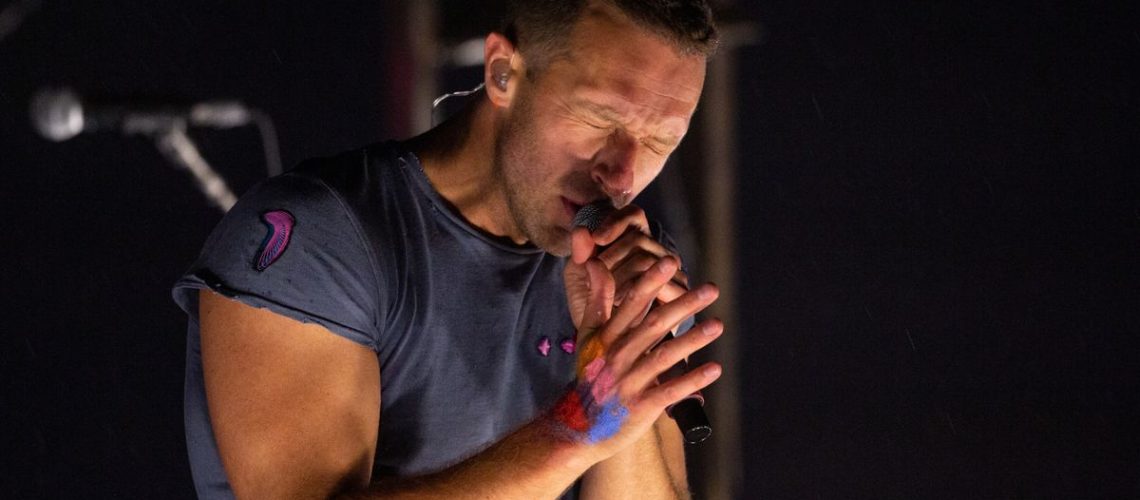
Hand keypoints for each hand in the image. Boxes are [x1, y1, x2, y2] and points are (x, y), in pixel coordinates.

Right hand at [555, 237, 721, 460]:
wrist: (577, 425)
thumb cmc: (590, 374)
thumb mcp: (588, 336)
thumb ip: (597, 299)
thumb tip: (596, 262)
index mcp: (607, 336)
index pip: (632, 303)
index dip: (651, 281)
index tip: (671, 262)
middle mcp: (617, 356)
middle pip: (654, 325)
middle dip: (683, 305)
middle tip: (711, 289)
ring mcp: (629, 382)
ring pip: (664, 356)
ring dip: (692, 340)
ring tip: (718, 325)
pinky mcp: (641, 406)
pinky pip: (670, 391)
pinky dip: (692, 380)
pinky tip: (715, 368)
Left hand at [573, 205, 688, 306]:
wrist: (608, 341)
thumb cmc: (592, 303)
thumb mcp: (578, 277)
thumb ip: (580, 254)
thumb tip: (581, 230)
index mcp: (633, 239)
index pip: (633, 215)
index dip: (615, 222)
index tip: (597, 238)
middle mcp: (655, 250)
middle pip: (637, 239)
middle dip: (611, 257)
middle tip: (592, 280)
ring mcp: (670, 269)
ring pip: (647, 260)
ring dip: (620, 276)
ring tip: (604, 293)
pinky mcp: (678, 291)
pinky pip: (660, 283)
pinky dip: (637, 292)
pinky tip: (620, 302)